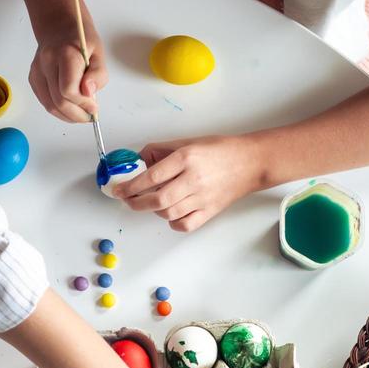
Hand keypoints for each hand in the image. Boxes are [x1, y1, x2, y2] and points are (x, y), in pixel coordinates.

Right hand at [28, 27, 107, 121]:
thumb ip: (98, 75)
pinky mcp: (33, 79)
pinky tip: (70, 107)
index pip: (68, 90)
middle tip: (89, 115)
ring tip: (81, 114)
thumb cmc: (80, 39)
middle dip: (76, 114)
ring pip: (49, 106)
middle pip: (58, 102)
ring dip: (67, 116)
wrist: (58, 26)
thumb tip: (88, 94)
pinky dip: (58, 110)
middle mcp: (46, 63)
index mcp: (65, 54)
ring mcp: (37, 71)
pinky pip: (45, 102)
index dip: (82, 104)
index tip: (94, 106)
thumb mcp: (98, 53)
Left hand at [114, 135, 266, 231]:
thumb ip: (161, 150)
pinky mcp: (209, 212)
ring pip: (168, 213)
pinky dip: (173, 222)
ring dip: (153, 211)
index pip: (151, 176)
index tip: (118, 190)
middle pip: (157, 199)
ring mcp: (202, 198)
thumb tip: (138, 161)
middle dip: (136, 203)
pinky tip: (171, 213)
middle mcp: (194, 179)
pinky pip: (184, 225)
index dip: (130, 186)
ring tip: (151, 202)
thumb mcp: (188, 142)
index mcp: (186, 158)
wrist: (250, 162)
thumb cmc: (219, 150)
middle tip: (128, 200)